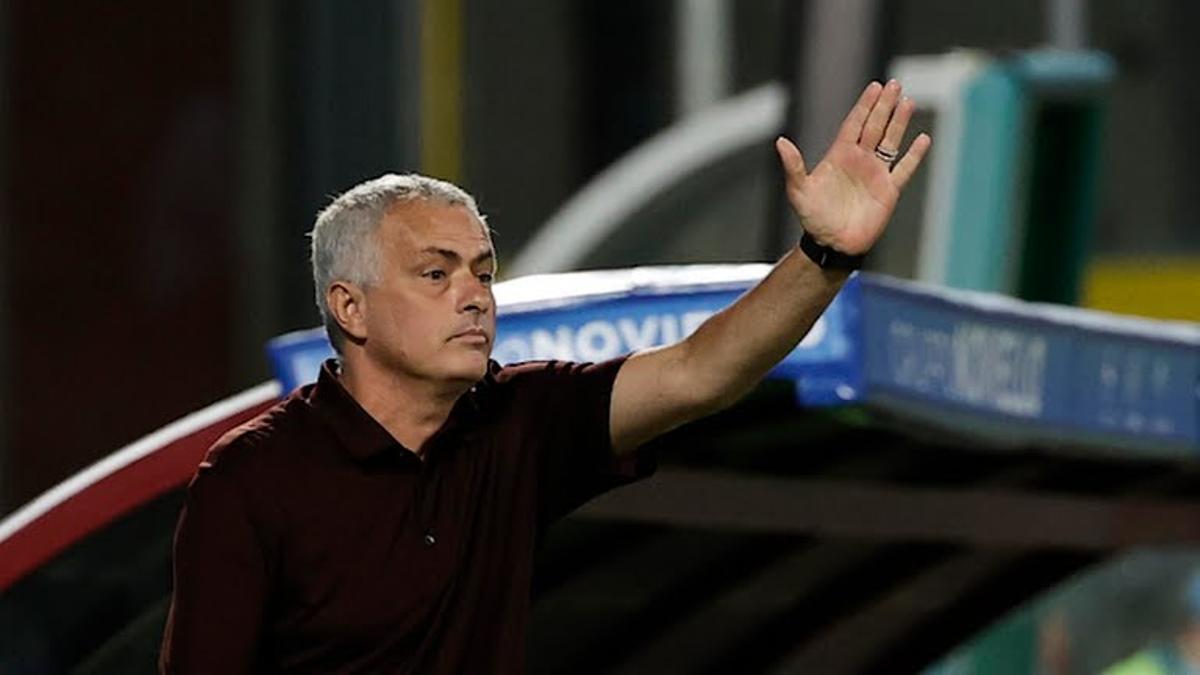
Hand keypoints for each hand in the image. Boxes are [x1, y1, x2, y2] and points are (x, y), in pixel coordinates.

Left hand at [775, 79, 930, 255]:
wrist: (832, 244)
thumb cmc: (813, 219)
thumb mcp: (798, 191)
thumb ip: (793, 166)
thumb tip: (780, 142)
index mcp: (839, 156)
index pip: (854, 124)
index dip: (864, 106)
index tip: (874, 87)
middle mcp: (859, 160)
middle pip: (875, 127)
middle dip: (884, 106)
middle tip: (894, 84)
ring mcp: (875, 174)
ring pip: (891, 142)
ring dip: (899, 123)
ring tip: (908, 102)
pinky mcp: (889, 191)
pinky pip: (904, 169)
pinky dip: (914, 155)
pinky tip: (923, 139)